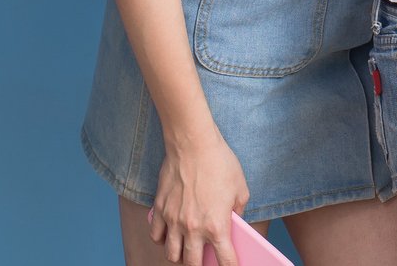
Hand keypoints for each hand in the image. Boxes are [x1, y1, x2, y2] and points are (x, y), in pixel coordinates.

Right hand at [150, 132, 248, 265]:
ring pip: (171, 254)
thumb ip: (239, 211)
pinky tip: (169, 234)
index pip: (225, 260)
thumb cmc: (220, 163)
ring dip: (180, 256)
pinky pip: (156, 235)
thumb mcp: (241, 189)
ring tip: (186, 250)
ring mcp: (174, 220)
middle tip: (204, 260)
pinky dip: (162, 239)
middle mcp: (193, 228)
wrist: (193, 143)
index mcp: (216, 226)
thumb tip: (235, 223)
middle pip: (192, 264)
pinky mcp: (160, 209)